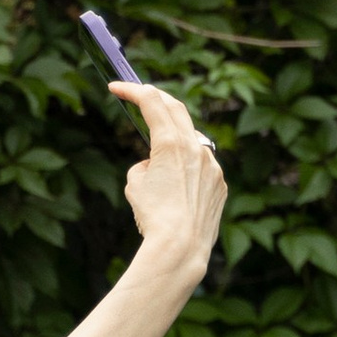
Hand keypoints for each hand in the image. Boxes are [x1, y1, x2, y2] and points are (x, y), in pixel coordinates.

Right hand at [118, 79, 224, 267]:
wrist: (180, 248)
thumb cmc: (153, 217)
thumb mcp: (135, 184)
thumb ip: (145, 163)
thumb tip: (156, 164)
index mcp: (172, 144)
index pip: (152, 102)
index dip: (132, 90)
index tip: (117, 87)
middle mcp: (197, 148)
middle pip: (177, 109)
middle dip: (157, 100)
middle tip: (141, 96)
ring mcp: (212, 165)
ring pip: (192, 141)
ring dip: (174, 141)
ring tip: (159, 164)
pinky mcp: (220, 183)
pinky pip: (203, 166)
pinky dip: (188, 169)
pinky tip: (178, 191)